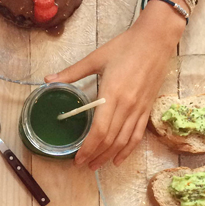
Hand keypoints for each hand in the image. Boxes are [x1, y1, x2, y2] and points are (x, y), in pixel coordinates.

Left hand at [45, 0, 185, 169]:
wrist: (156, 39)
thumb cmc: (126, 46)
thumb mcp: (96, 58)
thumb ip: (72, 72)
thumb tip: (47, 80)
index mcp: (112, 94)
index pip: (99, 130)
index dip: (88, 147)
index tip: (77, 157)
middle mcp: (127, 105)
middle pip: (110, 140)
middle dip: (95, 155)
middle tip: (82, 165)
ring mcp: (139, 109)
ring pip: (123, 141)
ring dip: (109, 156)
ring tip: (96, 166)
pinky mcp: (147, 109)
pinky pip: (137, 135)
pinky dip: (128, 150)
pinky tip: (118, 160)